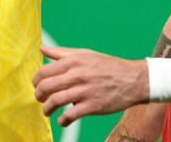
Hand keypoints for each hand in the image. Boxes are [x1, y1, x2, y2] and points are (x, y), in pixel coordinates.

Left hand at [33, 46, 147, 125]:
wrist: (133, 79)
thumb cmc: (107, 66)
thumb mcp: (85, 54)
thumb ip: (61, 53)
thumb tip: (42, 49)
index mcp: (73, 61)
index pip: (44, 71)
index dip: (36, 81)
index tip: (37, 86)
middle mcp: (77, 75)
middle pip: (46, 86)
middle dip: (38, 95)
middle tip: (40, 99)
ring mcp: (84, 91)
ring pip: (55, 101)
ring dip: (47, 109)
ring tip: (47, 111)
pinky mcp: (92, 106)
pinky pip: (70, 115)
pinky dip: (62, 120)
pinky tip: (62, 120)